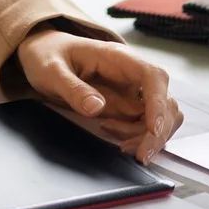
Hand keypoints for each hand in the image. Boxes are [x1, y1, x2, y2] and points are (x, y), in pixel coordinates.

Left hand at [16, 29, 182, 162]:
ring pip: (160, 116)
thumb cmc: (48, 56)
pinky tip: (118, 141)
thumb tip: (98, 108)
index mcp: (118, 58)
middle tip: (137, 154)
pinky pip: (145, 124)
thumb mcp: (52, 71)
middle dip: (157, 131)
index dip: (159, 103)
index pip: (153, 76)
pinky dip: (139, 137)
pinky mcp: (127, 105)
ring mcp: (132, 90)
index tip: (153, 130)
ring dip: (147, 136)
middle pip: (164, 101)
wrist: (44, 54)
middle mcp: (132, 74)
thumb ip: (73, 89)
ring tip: (121, 146)